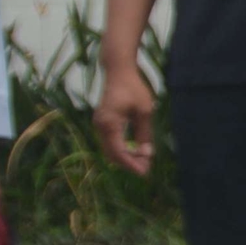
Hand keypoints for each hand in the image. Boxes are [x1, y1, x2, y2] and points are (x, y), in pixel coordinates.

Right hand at [95, 56, 157, 175]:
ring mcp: (99, 125)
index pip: (119, 152)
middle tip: (147, 169)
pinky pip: (110, 142)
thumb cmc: (133, 88)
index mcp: (109, 124)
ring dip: (125, 158)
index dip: (132, 164)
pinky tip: (135, 151)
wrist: (118, 71)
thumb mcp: (144, 111)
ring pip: (110, 149)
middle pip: (112, 154)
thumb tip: (146, 154)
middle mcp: (100, 126)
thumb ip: (144, 133)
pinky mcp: (102, 122)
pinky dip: (122, 149)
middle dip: (129, 163)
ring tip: (143, 162)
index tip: (145, 173)